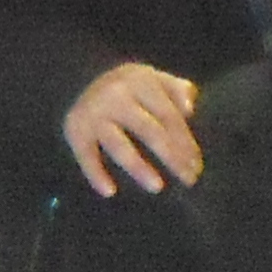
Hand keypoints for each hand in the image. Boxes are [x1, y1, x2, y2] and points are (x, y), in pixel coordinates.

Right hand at [62, 62, 203, 194]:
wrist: (78, 78)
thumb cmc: (131, 88)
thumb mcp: (155, 79)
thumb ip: (178, 90)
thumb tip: (189, 109)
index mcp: (140, 81)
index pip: (169, 116)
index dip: (186, 142)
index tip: (196, 166)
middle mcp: (115, 95)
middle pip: (149, 131)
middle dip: (172, 158)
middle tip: (189, 180)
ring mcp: (94, 113)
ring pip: (119, 145)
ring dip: (138, 167)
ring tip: (157, 187)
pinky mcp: (75, 129)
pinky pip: (86, 155)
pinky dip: (95, 173)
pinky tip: (110, 192)